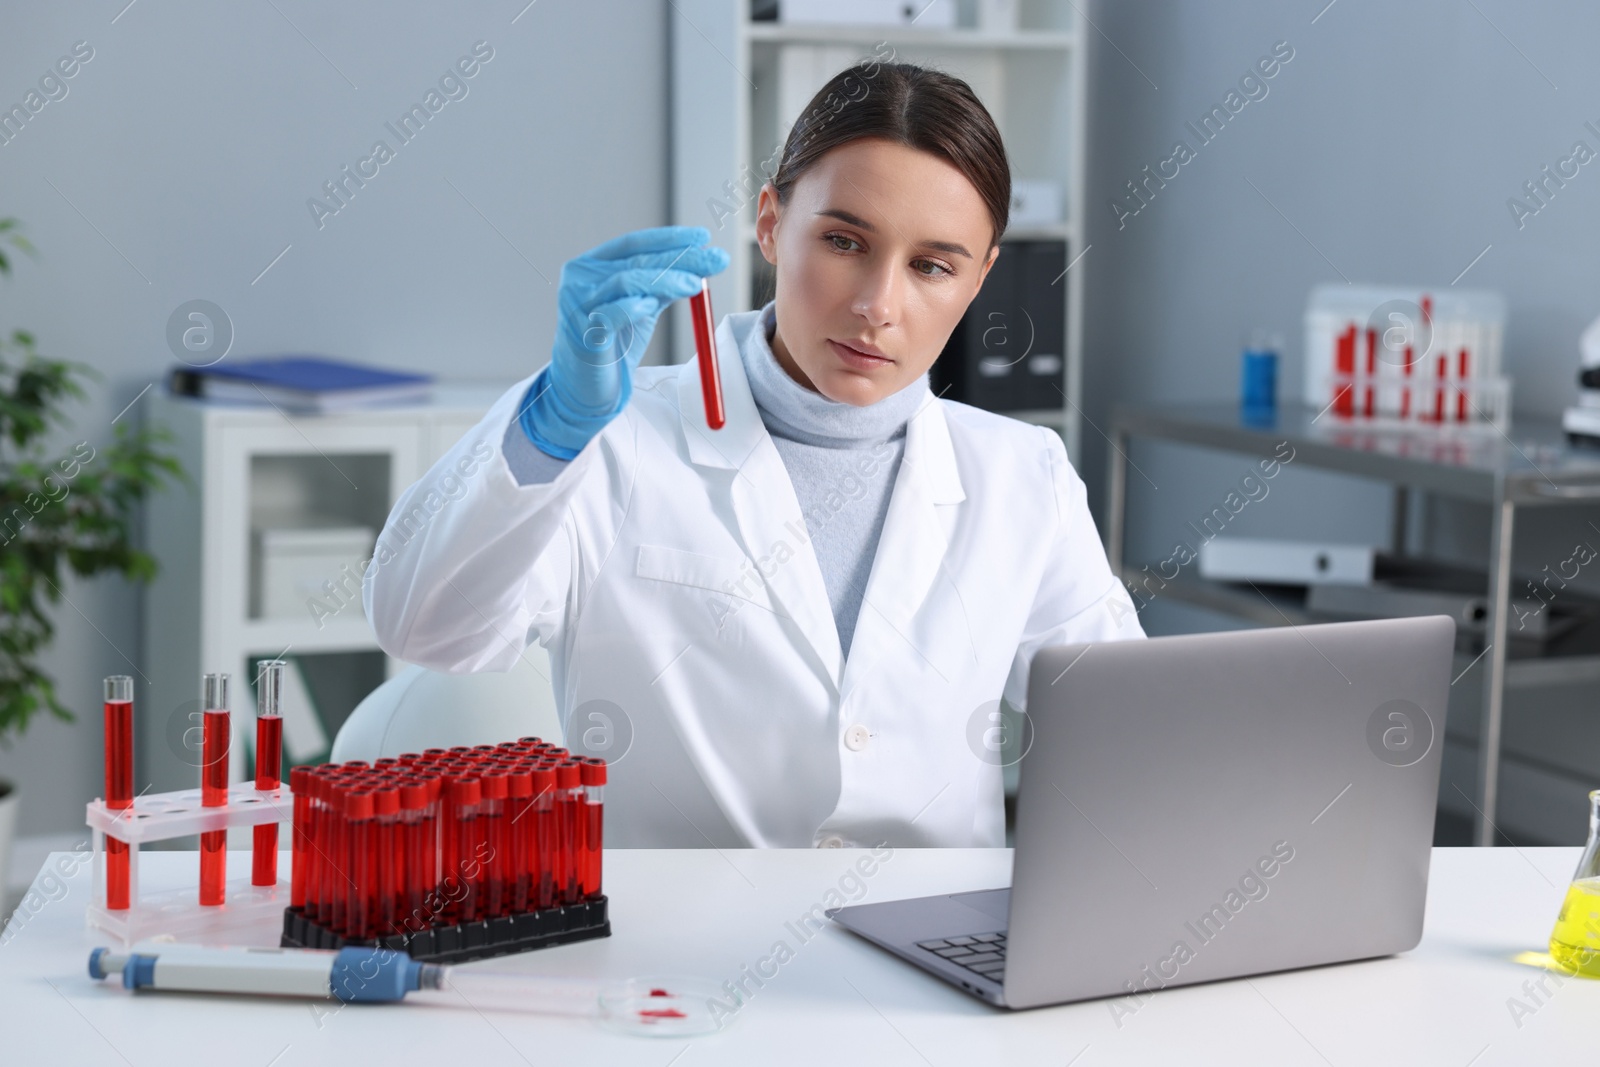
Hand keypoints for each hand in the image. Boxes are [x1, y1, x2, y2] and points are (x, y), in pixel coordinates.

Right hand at [520, 226, 728, 458]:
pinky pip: (610, 314)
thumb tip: (701, 262)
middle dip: (680, 259)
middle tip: (715, 260)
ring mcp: (578, 305)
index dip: (669, 239)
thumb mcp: (641, 307)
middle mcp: (580, 279)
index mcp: (592, 265)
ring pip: (625, 281)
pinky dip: (633, 307)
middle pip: (636, 261)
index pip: (633, 243)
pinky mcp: (583, 334)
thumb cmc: (613, 344)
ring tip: (694, 284)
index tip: (703, 237)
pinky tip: (651, 304)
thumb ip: (662, 284)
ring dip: (665, 280)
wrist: (585, 387)